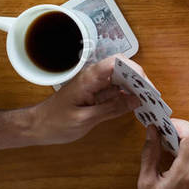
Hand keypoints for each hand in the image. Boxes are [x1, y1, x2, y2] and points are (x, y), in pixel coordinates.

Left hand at [23, 56, 138, 144]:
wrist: (37, 126)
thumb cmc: (56, 123)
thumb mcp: (85, 119)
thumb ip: (111, 109)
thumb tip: (136, 100)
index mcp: (89, 78)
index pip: (116, 62)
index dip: (135, 70)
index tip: (146, 86)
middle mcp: (94, 76)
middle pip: (122, 68)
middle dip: (139, 79)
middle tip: (152, 97)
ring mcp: (95, 84)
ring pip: (121, 78)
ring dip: (135, 87)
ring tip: (148, 102)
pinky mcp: (96, 92)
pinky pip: (115, 89)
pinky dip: (127, 95)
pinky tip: (136, 105)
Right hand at [137, 120, 188, 188]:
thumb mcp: (146, 183)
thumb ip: (150, 153)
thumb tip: (151, 131)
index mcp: (186, 174)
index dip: (177, 124)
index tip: (161, 124)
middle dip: (180, 128)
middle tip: (162, 130)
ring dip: (186, 136)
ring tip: (167, 140)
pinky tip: (177, 152)